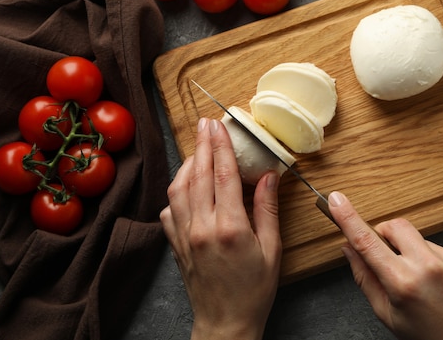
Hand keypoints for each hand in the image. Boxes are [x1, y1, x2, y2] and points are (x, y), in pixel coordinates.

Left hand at [160, 117, 281, 339]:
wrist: (226, 323)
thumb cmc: (254, 290)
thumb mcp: (272, 250)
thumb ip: (268, 209)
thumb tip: (269, 176)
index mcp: (229, 227)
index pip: (224, 175)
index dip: (222, 146)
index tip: (220, 125)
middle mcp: (201, 227)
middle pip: (198, 175)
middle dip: (203, 145)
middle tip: (206, 123)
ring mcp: (184, 236)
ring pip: (178, 189)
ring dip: (188, 165)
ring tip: (199, 149)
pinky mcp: (175, 245)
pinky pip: (169, 210)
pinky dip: (176, 191)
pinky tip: (187, 186)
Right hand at [327, 191, 442, 339]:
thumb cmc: (428, 335)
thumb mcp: (387, 314)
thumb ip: (364, 279)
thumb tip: (348, 249)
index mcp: (402, 283)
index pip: (367, 242)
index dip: (348, 218)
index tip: (336, 200)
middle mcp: (427, 266)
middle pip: (394, 226)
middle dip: (384, 235)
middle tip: (387, 258)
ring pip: (415, 237)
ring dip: (409, 251)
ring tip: (419, 280)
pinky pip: (435, 246)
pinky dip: (429, 258)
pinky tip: (437, 281)